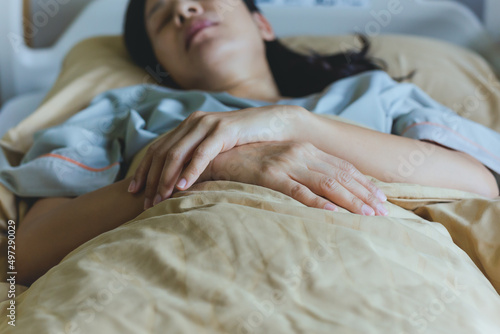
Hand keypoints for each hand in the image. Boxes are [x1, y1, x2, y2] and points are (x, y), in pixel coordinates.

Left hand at [127, 105, 306, 209]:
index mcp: (188, 125)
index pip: (157, 148)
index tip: (133, 191)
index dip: (143, 169)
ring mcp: (208, 124)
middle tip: (146, 203)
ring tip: (160, 199)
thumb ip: (196, 157)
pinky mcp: (224, 130)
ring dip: (167, 178)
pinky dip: (190, 171)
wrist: (273, 124)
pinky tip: (183, 187)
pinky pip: (202, 153)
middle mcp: (193, 122)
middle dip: (152, 179)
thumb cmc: (244, 142)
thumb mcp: (215, 149)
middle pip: (162, 152)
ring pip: (178, 153)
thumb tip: (178, 182)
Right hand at [208, 141, 388, 215]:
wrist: (221, 155)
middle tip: (383, 212)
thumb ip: (304, 169)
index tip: (381, 198)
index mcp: (306, 149)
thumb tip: (326, 187)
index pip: (343, 167)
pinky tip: (332, 214)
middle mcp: (300, 153)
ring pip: (326, 183)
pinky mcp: (269, 175)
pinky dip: (316, 203)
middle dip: (364, 194)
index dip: (364, 183)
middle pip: (340, 175)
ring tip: (367, 216)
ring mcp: (286, 163)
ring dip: (349, 201)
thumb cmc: (253, 161)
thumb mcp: (283, 161)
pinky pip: (297, 191)